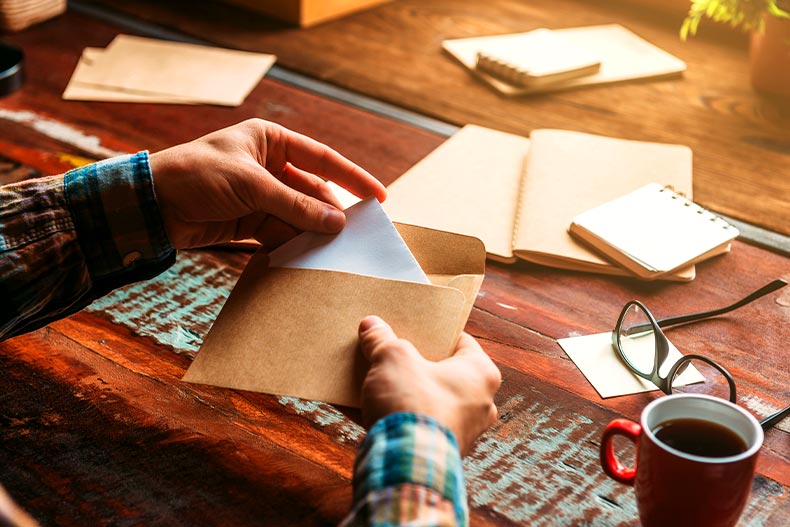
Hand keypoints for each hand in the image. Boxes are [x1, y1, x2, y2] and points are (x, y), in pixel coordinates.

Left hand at [149, 119, 386, 249]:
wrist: (150, 205)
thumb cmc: (197, 176)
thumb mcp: (251, 185)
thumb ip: (295, 205)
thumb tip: (337, 221)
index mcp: (270, 141)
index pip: (322, 158)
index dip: (352, 178)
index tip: (379, 197)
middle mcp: (268, 166)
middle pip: (312, 191)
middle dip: (330, 213)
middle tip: (356, 236)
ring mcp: (258, 195)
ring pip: (297, 215)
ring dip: (311, 232)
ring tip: (333, 252)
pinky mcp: (247, 221)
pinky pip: (279, 233)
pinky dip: (291, 245)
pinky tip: (305, 258)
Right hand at [358, 315, 500, 454]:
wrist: (406, 464)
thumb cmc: (413, 403)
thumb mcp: (392, 358)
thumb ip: (382, 339)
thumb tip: (371, 325)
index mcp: (481, 374)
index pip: (461, 342)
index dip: (434, 333)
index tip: (414, 328)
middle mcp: (480, 404)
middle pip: (444, 373)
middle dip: (416, 364)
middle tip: (393, 352)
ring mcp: (461, 431)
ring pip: (429, 402)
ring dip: (403, 392)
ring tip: (373, 380)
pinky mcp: (440, 452)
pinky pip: (416, 426)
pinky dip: (396, 417)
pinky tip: (362, 408)